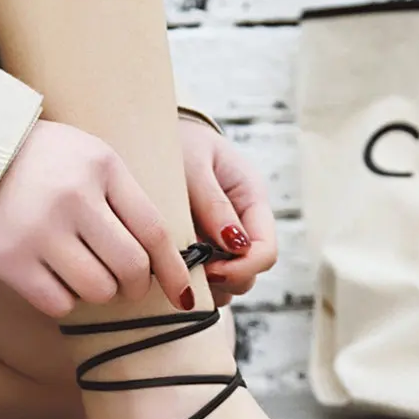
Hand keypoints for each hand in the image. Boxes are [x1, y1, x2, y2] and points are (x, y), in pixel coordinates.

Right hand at [0, 120, 191, 316]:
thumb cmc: (43, 164)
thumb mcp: (90, 160)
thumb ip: (127, 201)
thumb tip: (167, 262)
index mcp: (100, 166)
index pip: (154, 231)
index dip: (173, 270)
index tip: (183, 296)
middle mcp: (71, 196)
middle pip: (131, 268)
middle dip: (135, 286)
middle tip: (126, 284)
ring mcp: (37, 229)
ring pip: (98, 291)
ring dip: (99, 291)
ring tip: (82, 270)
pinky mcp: (8, 259)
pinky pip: (60, 304)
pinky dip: (63, 298)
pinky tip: (50, 275)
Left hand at [179, 119, 277, 305]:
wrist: (153, 135)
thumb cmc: (177, 142)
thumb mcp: (194, 163)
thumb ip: (214, 203)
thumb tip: (236, 245)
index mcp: (252, 200)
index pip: (266, 251)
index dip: (242, 268)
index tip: (209, 270)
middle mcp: (244, 225)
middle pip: (249, 274)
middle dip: (223, 279)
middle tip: (187, 269)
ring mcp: (224, 242)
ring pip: (228, 284)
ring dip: (206, 284)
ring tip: (176, 266)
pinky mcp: (204, 251)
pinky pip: (207, 280)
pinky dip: (192, 280)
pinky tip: (170, 265)